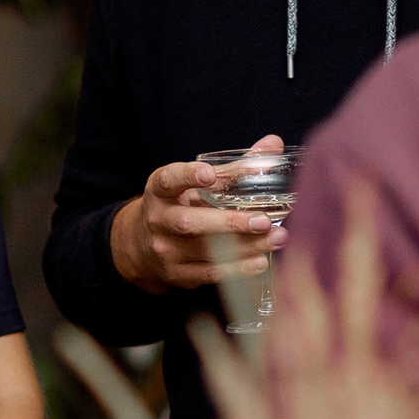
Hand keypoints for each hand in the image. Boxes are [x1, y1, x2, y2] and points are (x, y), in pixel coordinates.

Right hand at [109, 135, 287, 293]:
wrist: (142, 244)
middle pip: (189, 222)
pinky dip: (237, 268)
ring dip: (245, 247)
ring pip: (205, 251)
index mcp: (160, 190)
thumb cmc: (179, 204)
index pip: (169, 180)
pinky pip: (209, 273)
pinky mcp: (176, 274)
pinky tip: (261, 261)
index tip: (210, 174)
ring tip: (275, 239)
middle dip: (229, 223)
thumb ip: (233, 166)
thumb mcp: (195, 182)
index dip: (188, 176)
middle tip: (263, 220)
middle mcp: (159, 220)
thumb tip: (273, 145)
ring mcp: (165, 250)